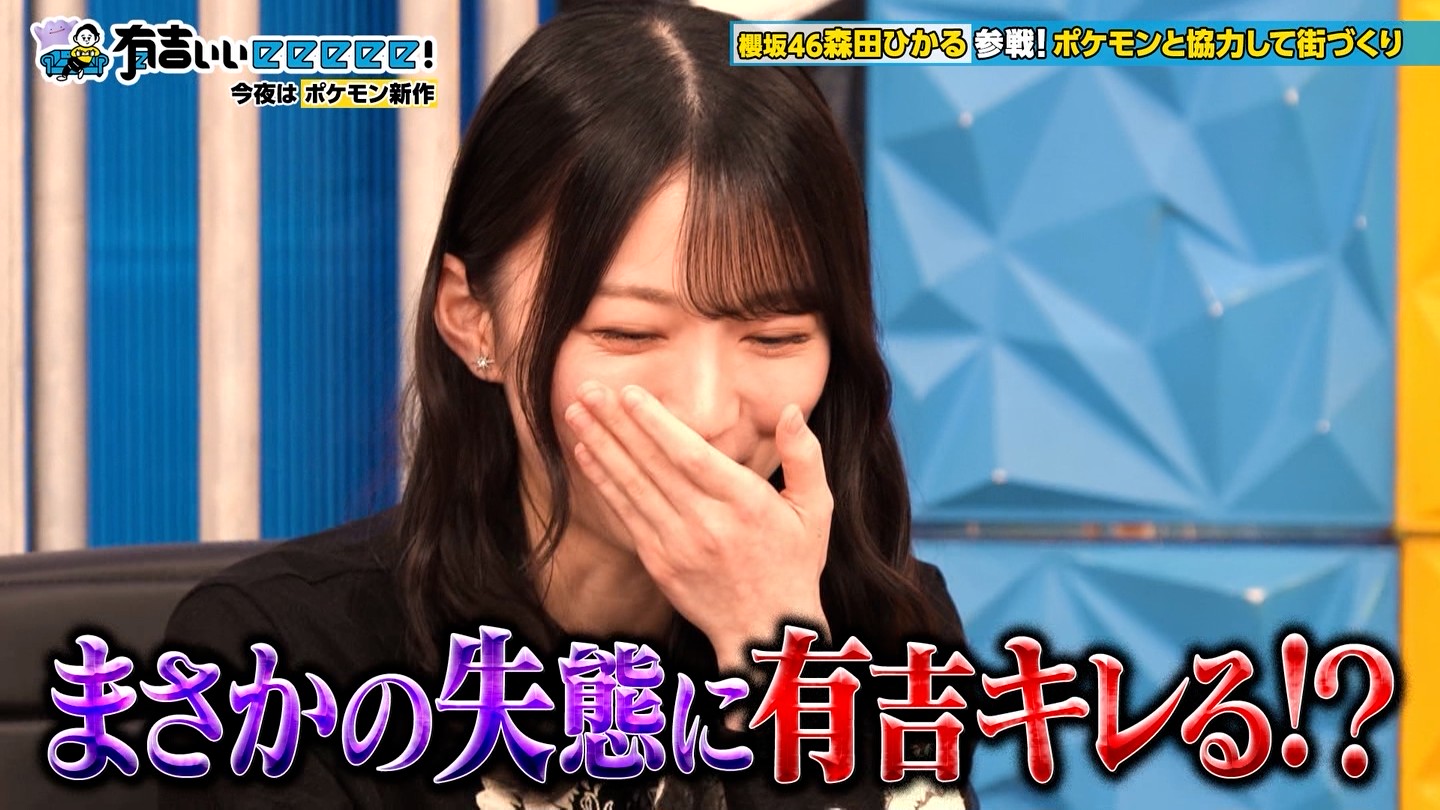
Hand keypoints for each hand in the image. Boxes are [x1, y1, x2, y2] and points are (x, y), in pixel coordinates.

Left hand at [563, 381, 832, 669]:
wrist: (765, 631)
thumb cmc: (793, 563)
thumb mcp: (815, 509)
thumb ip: (804, 456)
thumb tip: (792, 410)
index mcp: (746, 504)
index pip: (692, 456)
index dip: (656, 424)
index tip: (629, 393)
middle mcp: (708, 524)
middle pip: (653, 466)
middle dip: (616, 423)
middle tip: (587, 388)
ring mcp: (678, 546)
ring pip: (632, 487)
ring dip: (600, 446)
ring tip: (575, 412)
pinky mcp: (659, 563)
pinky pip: (625, 514)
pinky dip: (603, 482)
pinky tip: (584, 453)